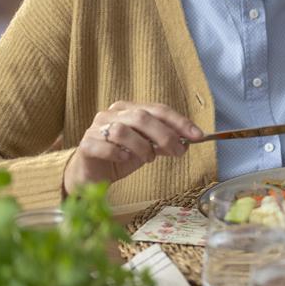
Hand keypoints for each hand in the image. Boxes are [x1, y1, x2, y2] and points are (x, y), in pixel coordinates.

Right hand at [63, 101, 203, 193]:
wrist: (91, 175)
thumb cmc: (120, 157)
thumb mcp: (148, 149)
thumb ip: (164, 143)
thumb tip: (188, 141)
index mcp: (129, 109)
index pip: (158, 109)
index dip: (180, 122)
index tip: (198, 136)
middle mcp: (112, 114)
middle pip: (142, 117)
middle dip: (165, 135)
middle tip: (178, 152)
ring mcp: (96, 128)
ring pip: (123, 130)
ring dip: (142, 147)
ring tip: (148, 159)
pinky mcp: (86, 144)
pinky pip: (104, 146)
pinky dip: (119, 154)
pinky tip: (125, 160)